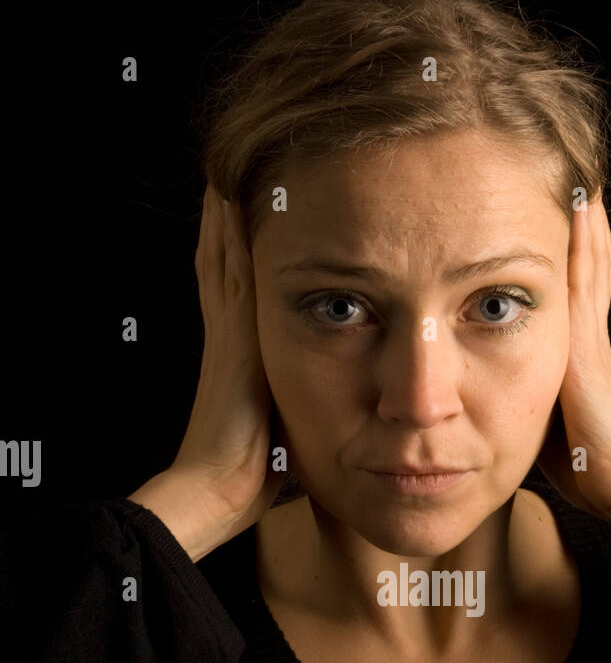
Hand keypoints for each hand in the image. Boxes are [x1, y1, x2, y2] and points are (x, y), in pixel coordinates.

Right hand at [130, 185, 289, 558]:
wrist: (218, 489)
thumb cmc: (254, 476)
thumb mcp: (287, 434)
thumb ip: (299, 417)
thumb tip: (338, 429)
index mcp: (242, 358)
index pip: (241, 296)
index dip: (240, 259)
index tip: (249, 224)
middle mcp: (231, 337)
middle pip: (227, 264)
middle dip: (230, 224)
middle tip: (233, 177)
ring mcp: (229, 332)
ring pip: (225, 258)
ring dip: (227, 216)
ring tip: (233, 172)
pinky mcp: (233, 335)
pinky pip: (228, 269)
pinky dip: (226, 233)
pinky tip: (230, 199)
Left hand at [536, 193, 610, 541]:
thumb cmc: (584, 464)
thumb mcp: (542, 421)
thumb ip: (522, 397)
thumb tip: (483, 396)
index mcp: (575, 349)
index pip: (569, 286)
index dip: (564, 249)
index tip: (551, 211)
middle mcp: (586, 332)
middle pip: (584, 260)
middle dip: (574, 220)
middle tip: (565, 172)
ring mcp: (589, 332)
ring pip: (586, 258)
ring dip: (580, 216)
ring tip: (572, 171)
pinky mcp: (586, 340)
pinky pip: (584, 276)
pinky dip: (582, 239)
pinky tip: (577, 205)